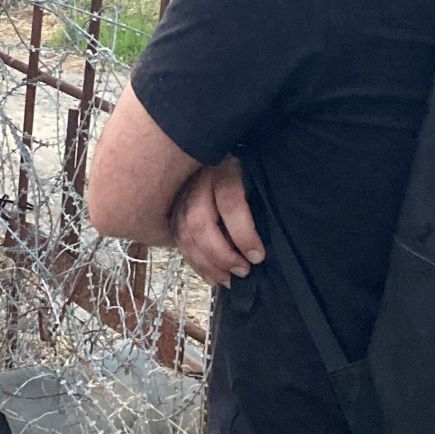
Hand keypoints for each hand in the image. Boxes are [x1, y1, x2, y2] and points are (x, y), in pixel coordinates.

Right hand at [170, 158, 264, 287]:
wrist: (208, 154)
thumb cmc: (245, 171)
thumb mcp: (254, 177)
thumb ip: (258, 202)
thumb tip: (262, 244)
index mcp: (223, 169)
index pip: (229, 202)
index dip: (243, 233)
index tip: (258, 256)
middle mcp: (196, 182)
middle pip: (199, 223)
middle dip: (222, 254)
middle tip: (243, 271)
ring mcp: (179, 197)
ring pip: (184, 234)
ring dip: (206, 263)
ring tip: (227, 279)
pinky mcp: (172, 211)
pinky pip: (178, 241)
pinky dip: (195, 263)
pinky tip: (211, 277)